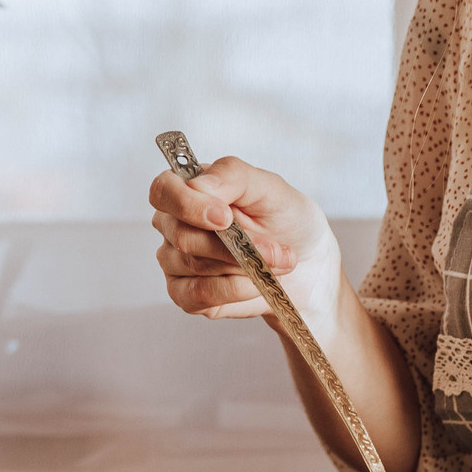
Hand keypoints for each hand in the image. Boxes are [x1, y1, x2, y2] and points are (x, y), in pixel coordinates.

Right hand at [149, 156, 340, 322]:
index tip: (225, 217)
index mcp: (188, 190)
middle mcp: (174, 225)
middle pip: (182, 235)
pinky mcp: (186, 295)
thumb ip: (233, 176)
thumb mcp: (271, 189)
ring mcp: (176, 261)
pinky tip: (256, 283)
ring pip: (195, 265)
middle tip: (275, 248)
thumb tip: (199, 184)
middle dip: (235, 245)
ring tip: (276, 262)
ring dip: (244, 266)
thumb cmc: (286, 220)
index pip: (163, 191)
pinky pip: (199, 294)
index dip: (187, 204)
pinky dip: (235, 290)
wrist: (308, 264)